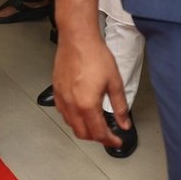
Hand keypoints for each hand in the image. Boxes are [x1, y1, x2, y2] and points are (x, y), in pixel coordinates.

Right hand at [52, 24, 128, 148]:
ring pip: (71, 125)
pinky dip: (73, 119)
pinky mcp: (56, 91)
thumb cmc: (94, 55)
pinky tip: (80, 112)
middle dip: (97, 138)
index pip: (99, 133)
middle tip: (108, 134)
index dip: (110, 140)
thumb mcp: (114, 82)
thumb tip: (124, 123)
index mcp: (87, 105)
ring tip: (95, 124)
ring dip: (84, 129)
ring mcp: (62, 98)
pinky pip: (63, 113)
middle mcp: (72, 105)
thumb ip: (120, 107)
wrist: (77, 39)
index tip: (117, 141)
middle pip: (83, 133)